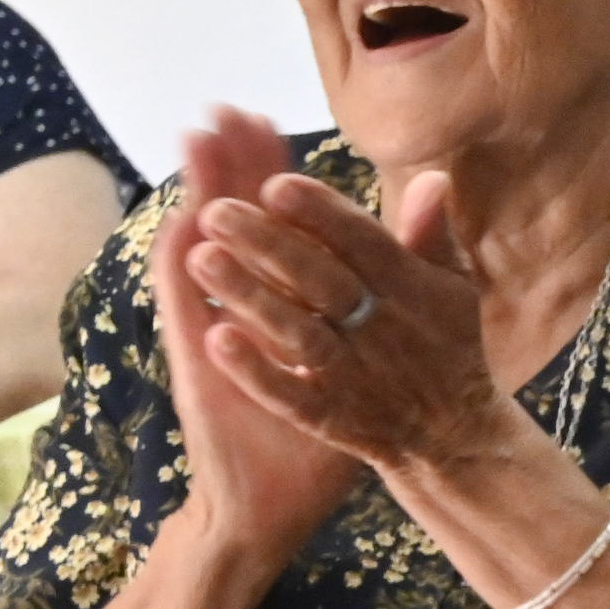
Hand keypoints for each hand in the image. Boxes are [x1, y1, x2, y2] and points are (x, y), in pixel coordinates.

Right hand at [150, 109, 365, 566]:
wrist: (280, 500)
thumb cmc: (331, 419)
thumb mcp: (373, 345)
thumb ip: (395, 276)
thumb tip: (427, 205)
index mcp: (283, 295)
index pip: (275, 220)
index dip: (268, 170)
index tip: (268, 119)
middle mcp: (240, 302)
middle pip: (233, 218)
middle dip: (232, 165)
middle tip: (229, 109)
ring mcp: (214, 325)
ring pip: (202, 245)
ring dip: (198, 194)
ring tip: (196, 137)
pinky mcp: (199, 360)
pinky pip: (188, 308)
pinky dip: (182, 268)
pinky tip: (182, 225)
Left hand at [175, 153, 523, 485]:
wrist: (454, 437)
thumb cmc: (445, 345)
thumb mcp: (452, 287)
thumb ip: (432, 234)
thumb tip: (432, 177)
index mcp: (410, 289)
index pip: (363, 241)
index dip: (322, 213)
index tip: (276, 184)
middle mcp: (380, 329)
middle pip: (320, 281)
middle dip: (269, 244)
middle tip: (216, 210)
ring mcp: (355, 376)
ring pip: (298, 333)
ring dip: (251, 297)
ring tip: (200, 258)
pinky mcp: (333, 419)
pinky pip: (290, 395)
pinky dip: (254, 370)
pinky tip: (215, 339)